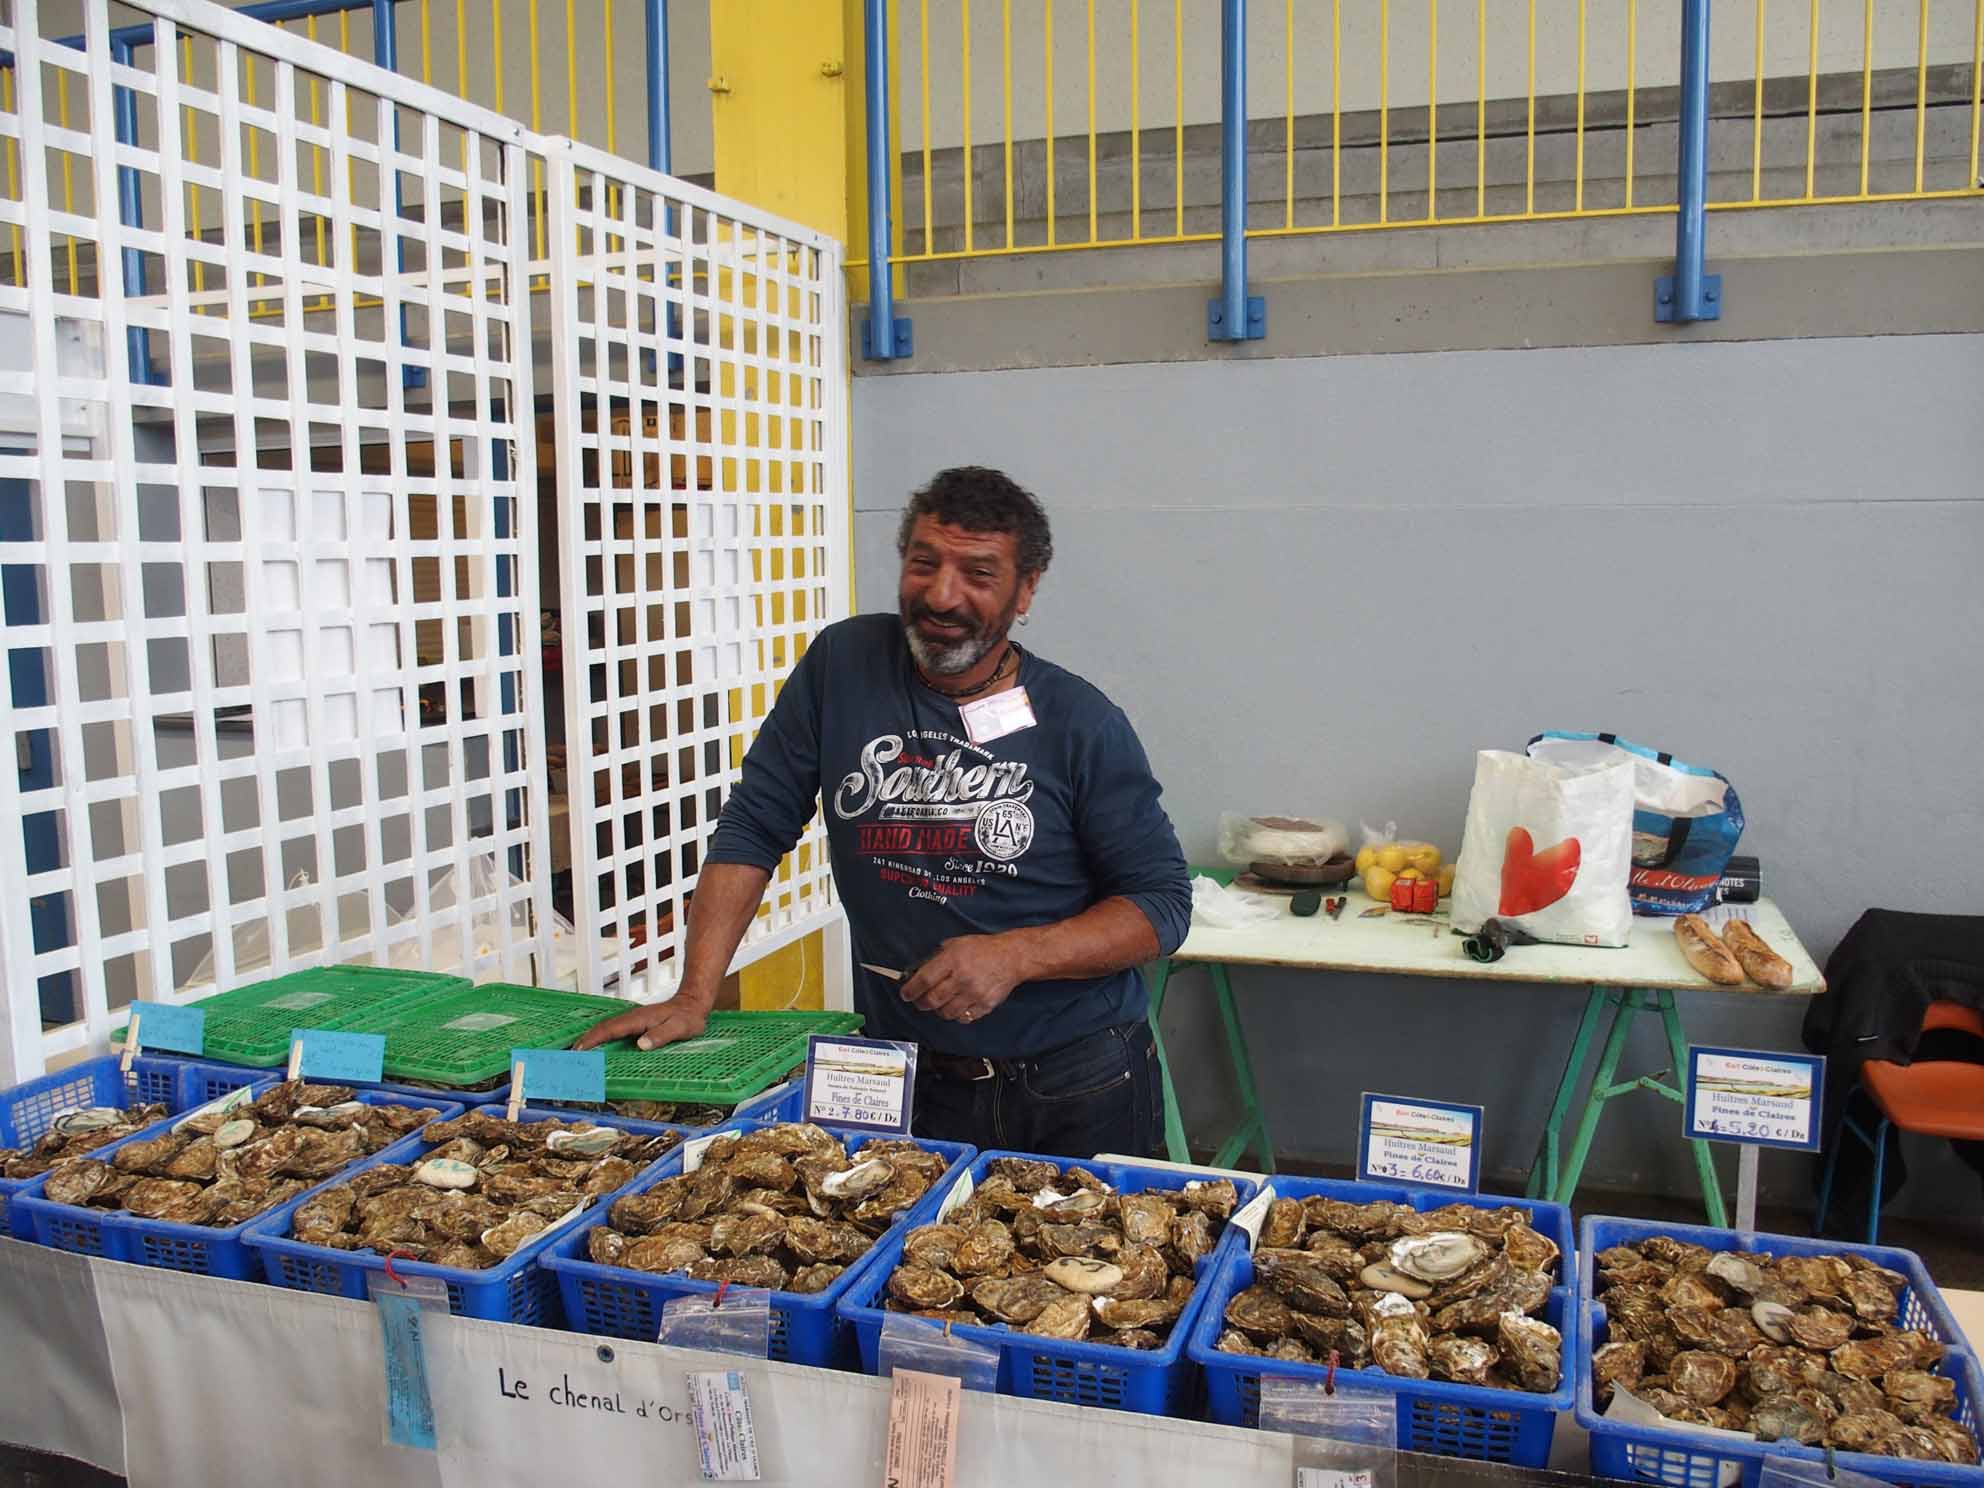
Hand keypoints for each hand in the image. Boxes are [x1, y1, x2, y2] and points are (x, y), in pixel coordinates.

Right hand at [572, 998, 708, 1051]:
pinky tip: (596, 1048)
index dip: (592, 1040)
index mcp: (638, 1019)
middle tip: (569, 1057)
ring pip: (605, 1029)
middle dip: (584, 1041)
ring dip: (590, 1040)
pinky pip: (613, 1032)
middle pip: (602, 1028)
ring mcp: (632, 1020)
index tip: (578, 1050)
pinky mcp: (634, 1025)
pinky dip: (600, 1039)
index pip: (610, 1029)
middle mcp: (631, 1018)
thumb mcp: (679, 1028)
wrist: (693, 1004)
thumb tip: (641, 1045)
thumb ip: (661, 1035)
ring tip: (576, 1055)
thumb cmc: (687, 1017)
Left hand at [899, 936, 1020, 1024]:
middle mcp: (962, 977)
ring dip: (938, 1010)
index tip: (906, 994)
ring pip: (946, 1012)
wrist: (1012, 957)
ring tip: (939, 1004)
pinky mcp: (985, 1005)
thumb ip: (938, 957)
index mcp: (953, 959)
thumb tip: (918, 971)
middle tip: (919, 1001)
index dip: (911, 990)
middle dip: (921, 1003)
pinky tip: (956, 1006)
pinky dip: (956, 1015)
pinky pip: (963, 1017)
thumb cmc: (983, 949)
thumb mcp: (956, 944)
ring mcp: (974, 993)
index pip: (924, 980)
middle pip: (932, 1000)